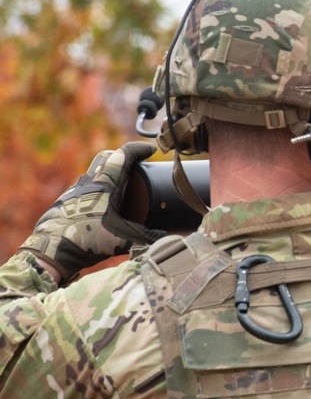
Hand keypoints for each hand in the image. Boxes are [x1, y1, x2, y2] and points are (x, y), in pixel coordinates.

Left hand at [19, 142, 166, 281]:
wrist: (52, 249)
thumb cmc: (87, 240)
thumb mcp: (123, 240)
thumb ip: (148, 239)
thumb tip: (169, 239)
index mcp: (106, 185)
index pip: (123, 155)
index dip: (139, 149)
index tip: (151, 150)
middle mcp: (89, 182)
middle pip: (106, 157)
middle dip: (122, 156)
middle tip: (135, 164)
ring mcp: (75, 190)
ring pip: (94, 171)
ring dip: (108, 172)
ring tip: (120, 186)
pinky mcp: (66, 200)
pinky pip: (85, 186)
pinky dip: (97, 188)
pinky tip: (101, 204)